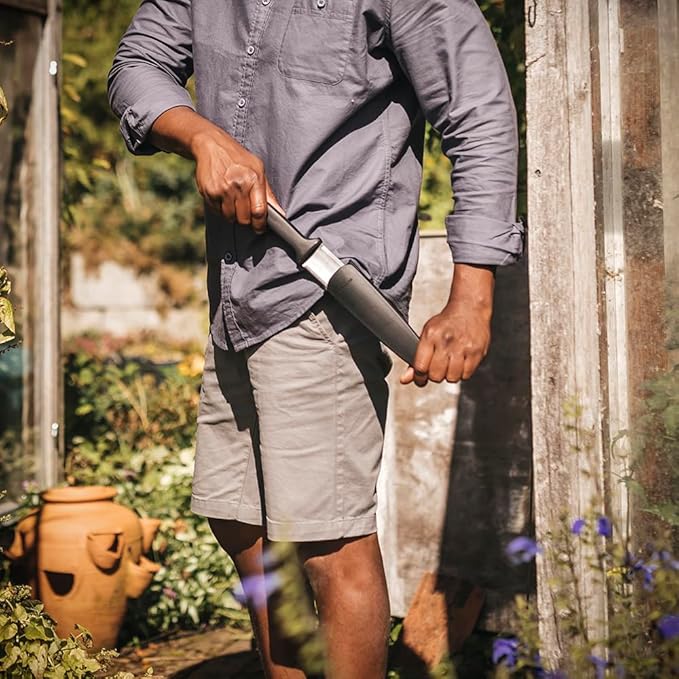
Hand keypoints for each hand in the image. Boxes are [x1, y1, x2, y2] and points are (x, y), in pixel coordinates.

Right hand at [191, 130, 282, 232]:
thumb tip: (280, 213)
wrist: (211, 144)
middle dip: (246, 219)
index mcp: (253, 179)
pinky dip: (220, 208)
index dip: (260, 225)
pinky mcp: (209, 192)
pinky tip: (222, 195)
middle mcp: (238, 185)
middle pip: (244, 219)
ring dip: (232, 214)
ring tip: (232, 200)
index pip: (259, 211)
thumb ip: (268, 193)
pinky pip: (217, 211)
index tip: (259, 228)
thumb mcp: (258, 169)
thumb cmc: (238, 158)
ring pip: (230, 217)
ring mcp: (222, 189)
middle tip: (244, 211)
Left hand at [400, 263, 494, 387]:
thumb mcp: (426, 335)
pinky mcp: (477, 352)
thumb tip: (404, 379)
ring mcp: (463, 347)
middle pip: (436, 376)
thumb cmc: (446, 323)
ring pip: (452, 378)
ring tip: (450, 363)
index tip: (421, 377)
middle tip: (438, 366)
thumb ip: (415, 360)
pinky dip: (462, 373)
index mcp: (430, 336)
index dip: (419, 377)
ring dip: (449, 375)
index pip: (420, 367)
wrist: (470, 308)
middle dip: (435, 375)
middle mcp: (446, 341)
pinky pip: (466, 375)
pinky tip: (461, 361)